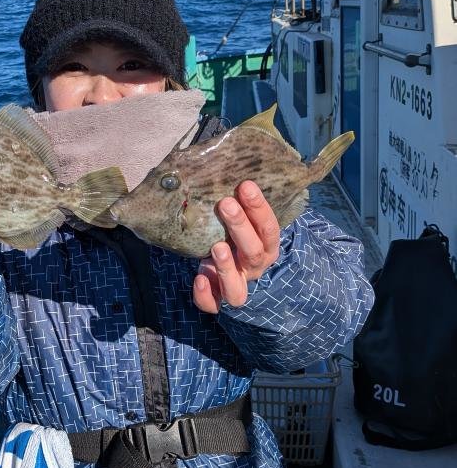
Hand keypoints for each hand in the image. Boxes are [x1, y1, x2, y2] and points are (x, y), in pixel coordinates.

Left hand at [193, 180, 279, 313]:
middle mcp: (254, 267)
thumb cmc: (236, 235)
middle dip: (240, 226)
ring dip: (228, 268)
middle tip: (225, 203)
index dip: (259, 208)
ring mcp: (237, 285)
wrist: (235, 268)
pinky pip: (214, 305)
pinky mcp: (218, 299)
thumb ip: (236, 201)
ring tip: (216, 247)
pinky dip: (206, 295)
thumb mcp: (242, 219)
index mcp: (265, 245)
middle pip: (254, 252)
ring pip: (239, 289)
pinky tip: (199, 278)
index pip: (269, 228)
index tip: (245, 185)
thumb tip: (218, 162)